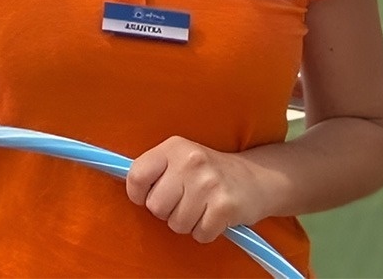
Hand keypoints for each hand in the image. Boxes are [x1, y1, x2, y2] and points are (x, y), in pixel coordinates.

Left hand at [125, 136, 268, 242]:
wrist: (256, 177)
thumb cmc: (208, 171)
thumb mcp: (180, 158)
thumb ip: (155, 169)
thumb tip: (126, 186)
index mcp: (173, 147)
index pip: (136, 176)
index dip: (137, 193)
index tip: (146, 196)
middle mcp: (190, 162)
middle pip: (155, 206)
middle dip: (166, 211)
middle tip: (183, 201)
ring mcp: (209, 184)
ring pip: (176, 223)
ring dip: (186, 222)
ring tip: (200, 207)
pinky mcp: (225, 206)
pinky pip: (199, 234)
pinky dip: (205, 231)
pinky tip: (213, 215)